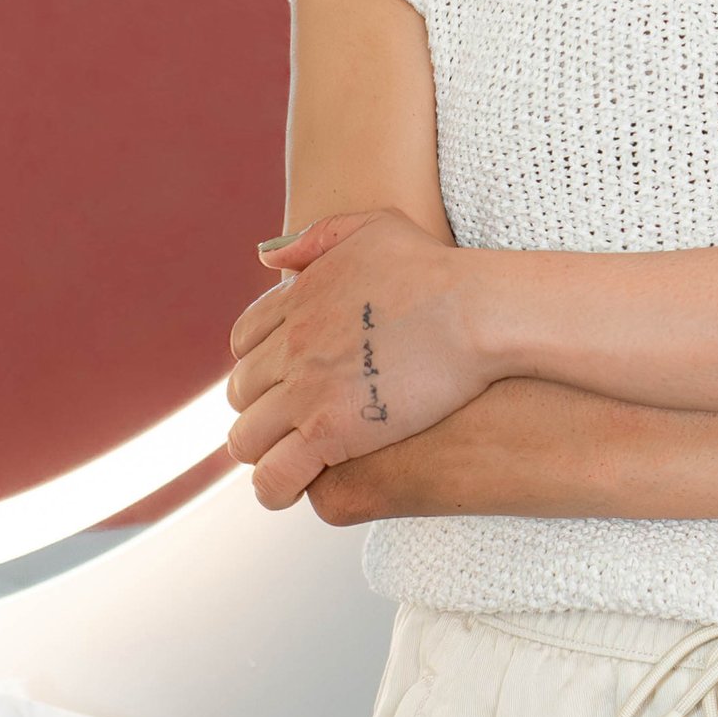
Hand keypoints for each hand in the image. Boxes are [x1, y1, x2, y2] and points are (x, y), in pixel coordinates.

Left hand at [224, 209, 486, 510]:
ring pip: (247, 438)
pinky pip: (273, 474)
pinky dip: (273, 487)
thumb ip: (316, 239)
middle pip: (241, 391)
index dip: (261, 365)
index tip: (286, 381)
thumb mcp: (374, 227)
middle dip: (261, 409)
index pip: (243, 343)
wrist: (476, 310)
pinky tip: (290, 489)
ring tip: (287, 462)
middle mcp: (290, 344)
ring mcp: (305, 389)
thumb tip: (265, 258)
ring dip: (262, 451)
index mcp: (296, 300)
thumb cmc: (438, 270)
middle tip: (292, 424)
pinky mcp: (329, 431)